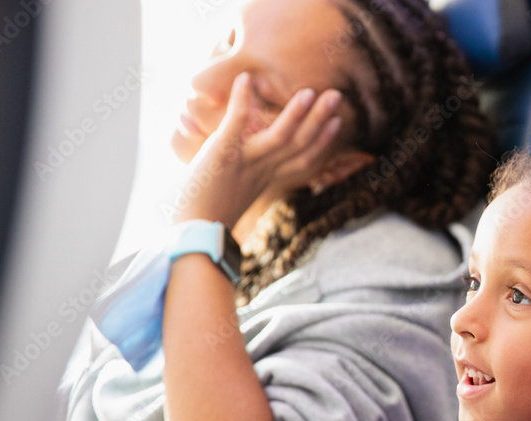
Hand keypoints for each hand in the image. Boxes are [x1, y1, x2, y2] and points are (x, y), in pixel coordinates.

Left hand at [173, 72, 342, 226]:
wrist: (192, 232)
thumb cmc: (210, 214)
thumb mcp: (236, 192)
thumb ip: (248, 176)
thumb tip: (249, 165)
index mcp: (267, 180)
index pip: (304, 161)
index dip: (323, 142)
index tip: (338, 123)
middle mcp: (261, 171)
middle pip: (299, 145)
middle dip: (319, 120)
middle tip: (337, 96)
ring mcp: (244, 163)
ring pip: (279, 138)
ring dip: (296, 114)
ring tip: (309, 92)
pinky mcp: (222, 155)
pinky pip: (236, 125)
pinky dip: (242, 102)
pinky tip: (246, 79)